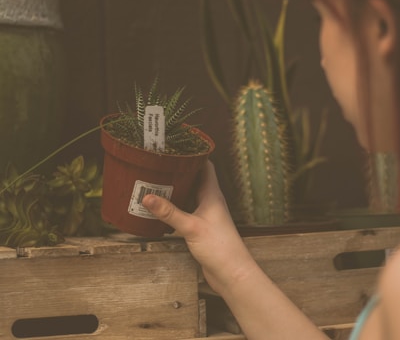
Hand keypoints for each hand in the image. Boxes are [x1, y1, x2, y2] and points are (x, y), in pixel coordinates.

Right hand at [142, 161, 256, 293]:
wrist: (231, 272)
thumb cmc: (220, 247)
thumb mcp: (190, 227)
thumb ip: (169, 212)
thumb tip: (147, 197)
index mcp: (212, 194)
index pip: (205, 166)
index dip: (192, 155)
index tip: (176, 148)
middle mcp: (210, 201)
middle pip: (194, 180)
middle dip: (177, 172)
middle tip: (158, 166)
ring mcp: (206, 214)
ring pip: (188, 196)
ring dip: (174, 191)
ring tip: (154, 185)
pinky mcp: (200, 228)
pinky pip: (185, 212)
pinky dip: (173, 209)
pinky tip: (160, 211)